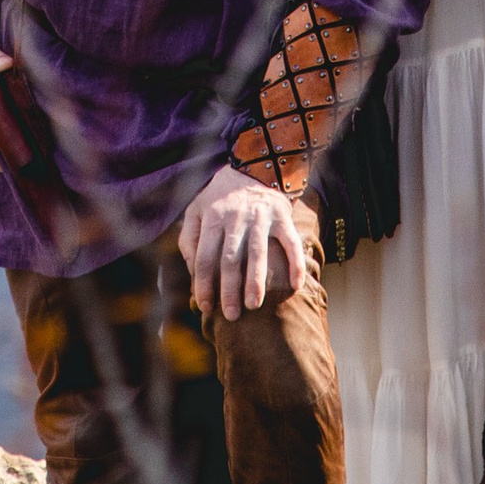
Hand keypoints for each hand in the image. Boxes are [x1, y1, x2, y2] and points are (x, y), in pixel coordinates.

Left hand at [177, 163, 307, 317]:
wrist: (253, 168)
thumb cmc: (220, 198)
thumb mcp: (196, 210)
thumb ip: (188, 239)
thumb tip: (191, 271)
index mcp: (212, 218)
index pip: (205, 257)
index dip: (204, 284)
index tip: (206, 307)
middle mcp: (236, 217)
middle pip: (230, 258)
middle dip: (229, 289)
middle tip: (231, 315)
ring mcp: (261, 217)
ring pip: (258, 252)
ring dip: (256, 280)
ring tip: (254, 305)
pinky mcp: (282, 216)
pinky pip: (291, 242)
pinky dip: (295, 263)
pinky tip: (295, 286)